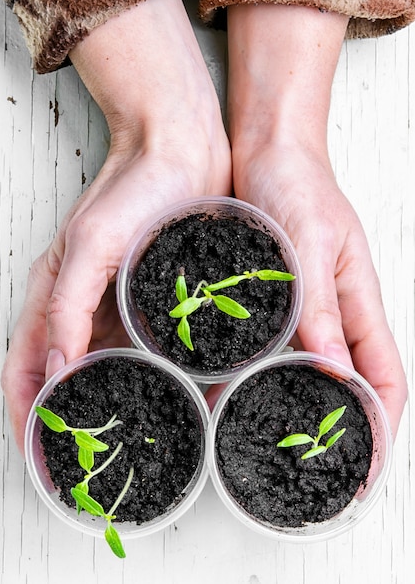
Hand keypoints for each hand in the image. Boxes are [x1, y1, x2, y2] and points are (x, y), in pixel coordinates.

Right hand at [1, 0, 231, 453]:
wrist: (179, 150)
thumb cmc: (133, 188)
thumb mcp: (91, 244)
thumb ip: (66, 306)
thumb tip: (53, 368)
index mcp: (54, 296)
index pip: (24, 371)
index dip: (27, 418)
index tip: (40, 461)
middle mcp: (81, 307)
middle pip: (60, 379)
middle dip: (64, 424)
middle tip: (81, 467)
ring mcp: (116, 305)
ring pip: (102, 370)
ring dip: (106, 406)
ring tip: (124, 444)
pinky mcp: (150, 298)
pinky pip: (142, 349)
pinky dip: (146, 379)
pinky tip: (167, 397)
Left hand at [221, 3, 406, 436]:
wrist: (268, 150)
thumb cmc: (297, 184)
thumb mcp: (309, 243)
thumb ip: (319, 303)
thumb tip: (333, 367)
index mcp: (359, 302)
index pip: (388, 378)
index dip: (383, 427)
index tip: (366, 472)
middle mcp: (336, 312)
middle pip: (353, 385)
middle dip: (345, 431)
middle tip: (320, 475)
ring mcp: (305, 308)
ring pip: (312, 372)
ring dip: (300, 407)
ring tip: (274, 445)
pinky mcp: (273, 298)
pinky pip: (274, 348)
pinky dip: (261, 374)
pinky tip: (236, 391)